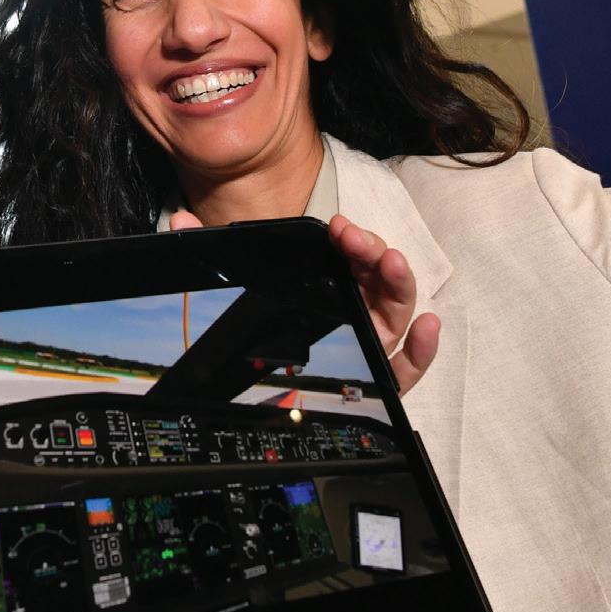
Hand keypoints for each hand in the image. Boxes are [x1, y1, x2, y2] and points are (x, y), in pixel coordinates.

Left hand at [169, 211, 440, 393]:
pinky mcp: (379, 378)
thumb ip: (211, 249)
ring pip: (396, 311)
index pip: (351, 255)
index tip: (340, 228)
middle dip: (374, 252)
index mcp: (329, 284)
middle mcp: (355, 309)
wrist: (258, 389)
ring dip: (400, 282)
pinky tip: (429, 328)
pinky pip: (407, 366)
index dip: (352, 238)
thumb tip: (181, 222)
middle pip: (377, 277)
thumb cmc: (262, 329)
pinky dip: (424, 348)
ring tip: (393, 263)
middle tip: (358, 242)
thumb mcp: (237, 285)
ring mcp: (371, 342)